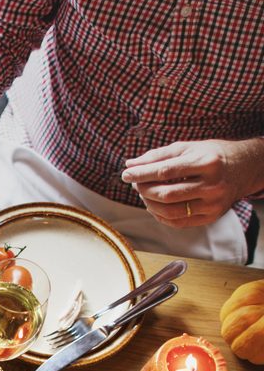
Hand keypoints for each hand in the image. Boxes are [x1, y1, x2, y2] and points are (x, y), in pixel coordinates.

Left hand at [121, 138, 263, 228]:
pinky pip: (176, 222)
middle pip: (166, 194)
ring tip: (144, 193)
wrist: (243, 169)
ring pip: (169, 211)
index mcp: (208, 162)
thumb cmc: (210, 155)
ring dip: (149, 203)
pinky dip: (159, 215)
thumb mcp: (188, 148)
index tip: (126, 173)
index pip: (166, 171)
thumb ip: (158, 155)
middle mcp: (212, 185)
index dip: (142, 174)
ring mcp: (212, 204)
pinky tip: (154, 205)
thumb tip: (130, 164)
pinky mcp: (210, 217)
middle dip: (144, 189)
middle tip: (136, 183)